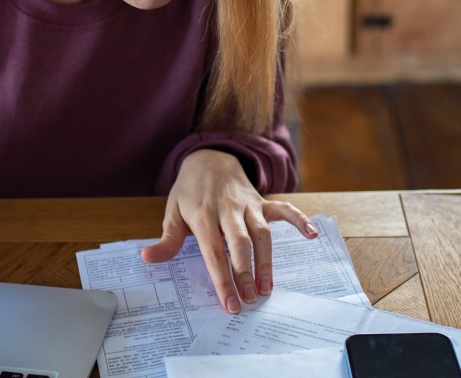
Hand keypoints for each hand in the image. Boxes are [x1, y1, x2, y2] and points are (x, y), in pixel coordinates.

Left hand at [140, 149, 317, 313]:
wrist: (209, 157)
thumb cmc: (190, 192)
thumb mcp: (172, 213)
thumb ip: (166, 240)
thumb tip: (148, 259)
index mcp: (203, 215)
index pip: (213, 253)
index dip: (222, 279)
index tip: (229, 303)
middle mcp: (228, 209)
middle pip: (240, 244)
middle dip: (245, 273)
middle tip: (250, 300)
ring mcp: (248, 204)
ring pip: (262, 233)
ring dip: (267, 261)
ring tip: (267, 287)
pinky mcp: (262, 201)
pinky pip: (284, 210)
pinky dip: (299, 220)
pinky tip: (312, 235)